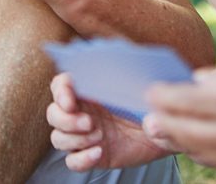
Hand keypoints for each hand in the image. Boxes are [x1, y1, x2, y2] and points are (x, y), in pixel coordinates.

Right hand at [47, 73, 171, 170]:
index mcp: (87, 88)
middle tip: (89, 122)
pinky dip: (81, 158)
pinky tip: (98, 152)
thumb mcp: (137, 80)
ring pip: (58, 138)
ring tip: (99, 136)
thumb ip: (123, 68)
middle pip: (53, 114)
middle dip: (66, 120)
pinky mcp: (90, 155)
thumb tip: (111, 54)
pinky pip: (72, 161)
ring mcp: (83, 134)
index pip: (59, 85)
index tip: (70, 100)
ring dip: (75, 139)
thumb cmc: (147, 99)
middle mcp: (80, 110)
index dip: (60, 92)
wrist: (162, 128)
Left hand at [142, 58, 215, 178]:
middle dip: (163, 122)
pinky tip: (191, 142)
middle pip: (187, 130)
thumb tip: (192, 85)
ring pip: (200, 151)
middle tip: (145, 116)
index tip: (149, 91)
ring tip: (160, 130)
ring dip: (177, 140)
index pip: (188, 100)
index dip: (163, 97)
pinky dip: (201, 152)